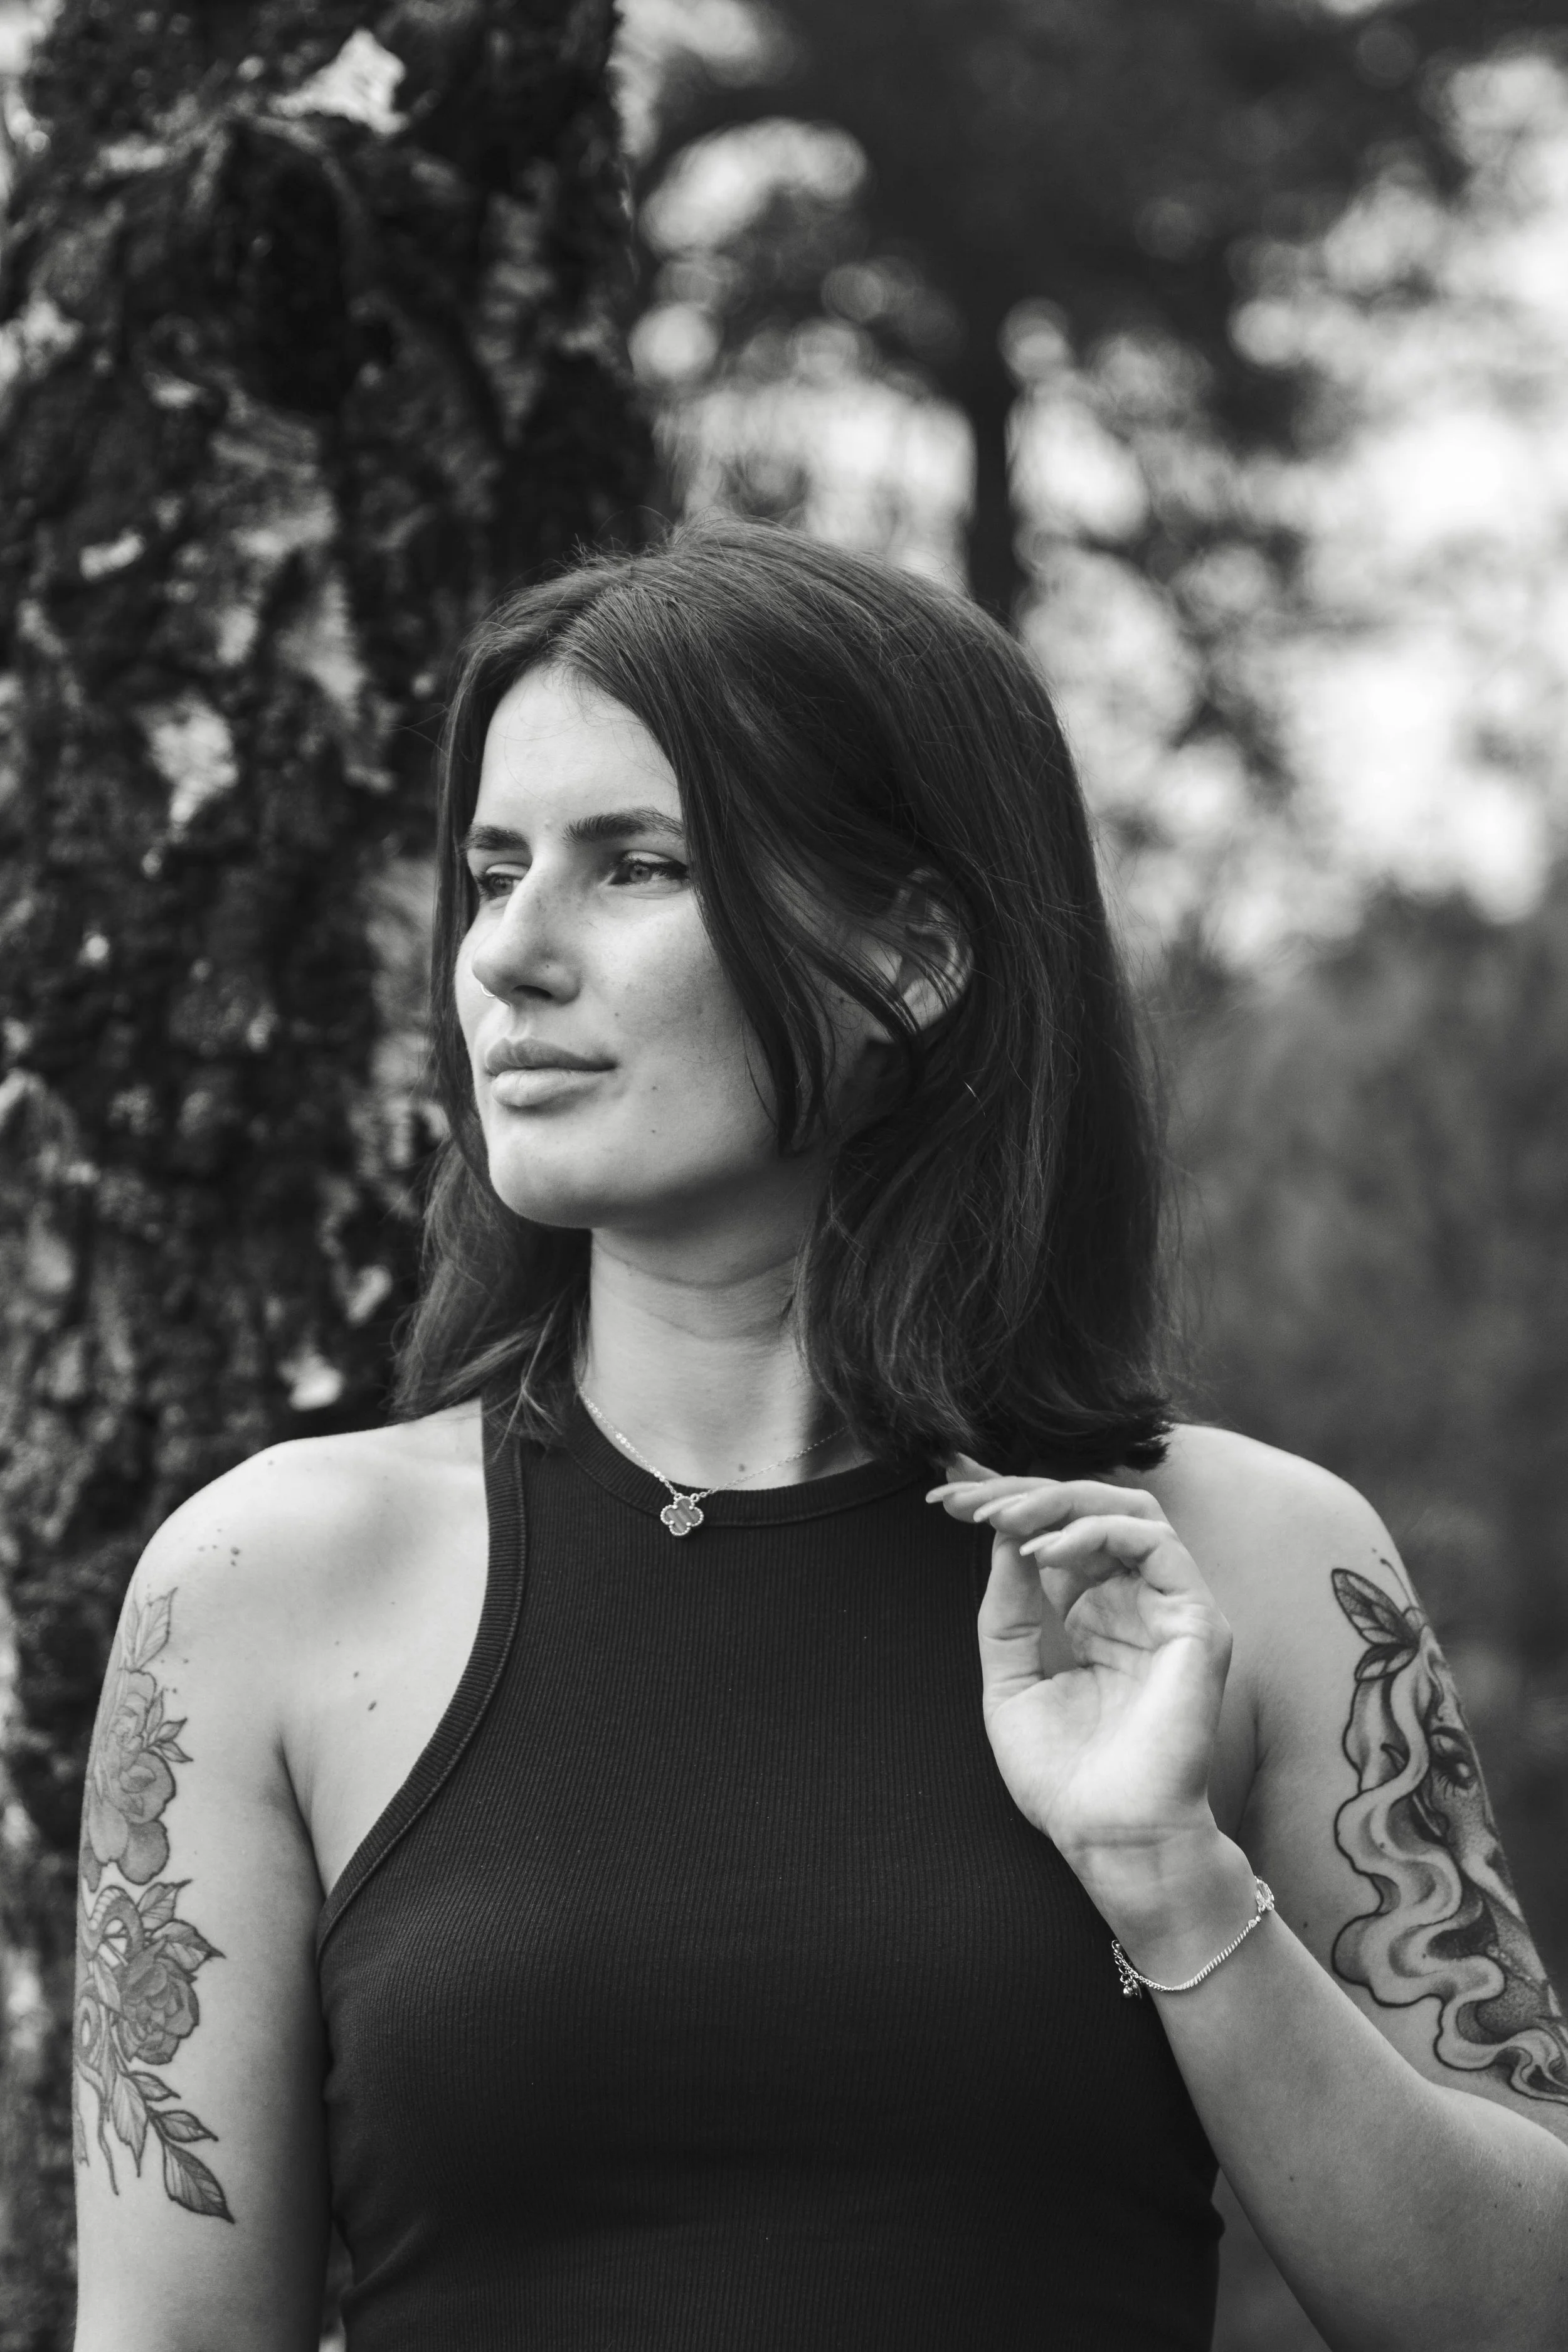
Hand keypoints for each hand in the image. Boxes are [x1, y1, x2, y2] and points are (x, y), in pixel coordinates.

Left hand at [929, 1460, 1235, 1920]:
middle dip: (1024, 1492)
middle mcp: (1135, 1603)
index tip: (946, 1501)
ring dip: (1057, 1502)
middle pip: (1090, 1508)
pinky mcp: (1199, 1621)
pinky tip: (1042, 1555)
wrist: (1108, 1839)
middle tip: (966, 1498)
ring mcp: (1171, 1609)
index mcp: (1095, 1616)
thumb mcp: (1011, 1680)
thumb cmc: (1064, 1778)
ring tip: (1002, 1518)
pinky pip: (1156, 1543)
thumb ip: (1008, 1609)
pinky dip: (1097, 1532)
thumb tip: (999, 1537)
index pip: (1057, 1534)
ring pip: (1129, 1508)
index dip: (1005, 1508)